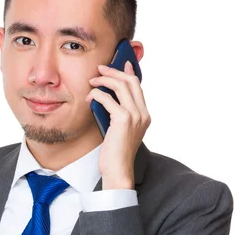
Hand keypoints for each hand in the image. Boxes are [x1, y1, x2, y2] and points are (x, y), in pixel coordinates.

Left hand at [86, 60, 150, 188]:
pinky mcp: (123, 119)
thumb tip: (109, 98)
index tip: (121, 64)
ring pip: (120, 86)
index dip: (129, 73)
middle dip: (114, 72)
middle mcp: (142, 114)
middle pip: (130, 81)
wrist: (118, 170)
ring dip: (104, 80)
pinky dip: (97, 94)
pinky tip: (89, 98)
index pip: (138, 87)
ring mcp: (134, 116)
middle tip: (100, 69)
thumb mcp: (121, 131)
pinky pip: (108, 99)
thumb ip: (120, 114)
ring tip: (93, 81)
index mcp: (144, 115)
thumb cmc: (116, 153)